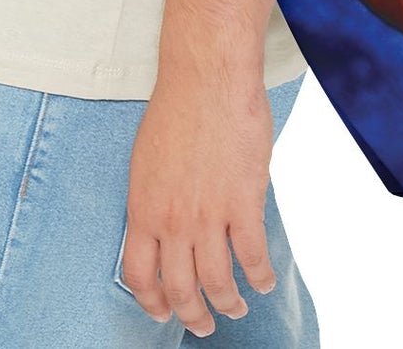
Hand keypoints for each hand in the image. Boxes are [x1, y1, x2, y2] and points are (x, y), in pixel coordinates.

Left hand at [119, 69, 278, 337]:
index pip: (140, 276)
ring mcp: (208, 215)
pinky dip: (260, 277)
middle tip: (204, 324)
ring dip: (228, 303)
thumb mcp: (146, 161)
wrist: (207, 78)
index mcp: (142, 208)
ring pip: (218, 283)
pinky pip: (253, 257)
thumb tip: (164, 230)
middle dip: (193, 316)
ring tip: (236, 307)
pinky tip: (263, 281)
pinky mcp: (243, 203)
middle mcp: (172, 221)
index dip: (153, 303)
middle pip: (181, 289)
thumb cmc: (177, 108)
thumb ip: (154, 201)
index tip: (164, 311)